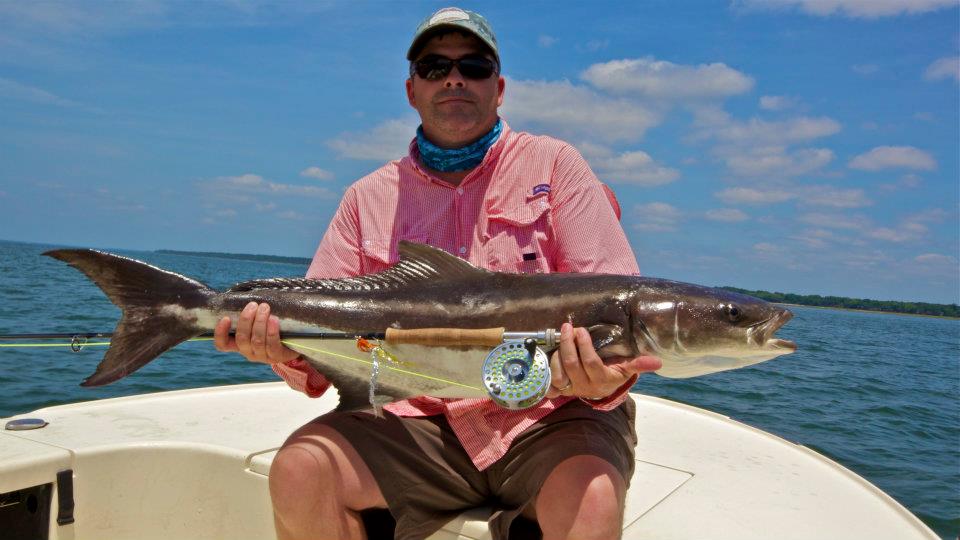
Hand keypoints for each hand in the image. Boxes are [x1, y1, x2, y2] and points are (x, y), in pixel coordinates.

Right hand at [213, 302, 300, 363]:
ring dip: (260, 322)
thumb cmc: (271, 329)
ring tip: (265, 307)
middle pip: (242, 339)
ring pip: (256, 341)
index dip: (220, 333)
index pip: (223, 344)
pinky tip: (273, 319)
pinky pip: (272, 345)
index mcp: (239, 345)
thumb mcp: (257, 323)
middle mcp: (248, 352)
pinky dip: (271, 332)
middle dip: (246, 320)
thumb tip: (247, 296)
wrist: (293, 345)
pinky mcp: (277, 357)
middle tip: (253, 305)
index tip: (225, 318)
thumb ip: (250, 315)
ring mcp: (262, 356)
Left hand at [545, 322, 661, 399]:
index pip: (591, 363)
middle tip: (568, 327)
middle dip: (568, 344)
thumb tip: (658, 362)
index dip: (584, 346)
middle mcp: (585, 387)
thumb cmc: (613, 373)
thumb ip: (639, 364)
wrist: (600, 391)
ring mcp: (571, 389)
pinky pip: (548, 384)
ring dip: (556, 355)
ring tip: (560, 338)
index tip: (581, 330)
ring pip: (558, 374)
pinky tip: (546, 358)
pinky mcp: (560, 390)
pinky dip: (545, 373)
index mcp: (602, 380)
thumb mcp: (626, 369)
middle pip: (572, 365)